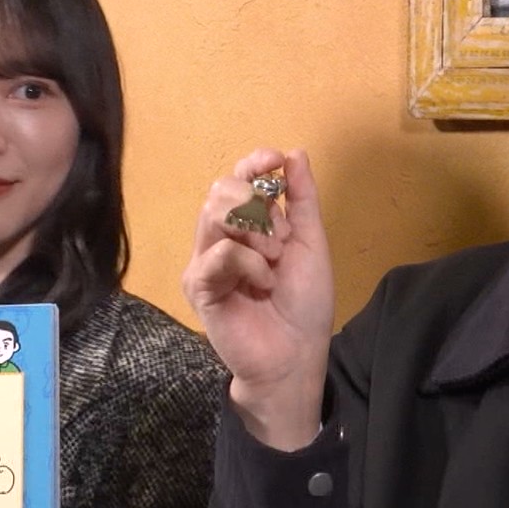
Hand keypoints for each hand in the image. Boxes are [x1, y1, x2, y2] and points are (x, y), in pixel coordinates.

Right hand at [182, 148, 334, 448]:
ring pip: (213, 214)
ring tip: (274, 259)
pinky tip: (263, 282)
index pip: (236, 179)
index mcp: (246, 226)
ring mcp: (205, 261)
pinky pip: (216, 253)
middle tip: (280, 238)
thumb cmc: (303, 304)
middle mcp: (220, 238)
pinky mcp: (198, 285)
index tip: (273, 160)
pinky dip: (247, 262)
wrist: (295, 354)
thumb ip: (301, 200)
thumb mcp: (310, 243)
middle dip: (256, 203)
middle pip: (220, 190)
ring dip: (254, 230)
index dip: (252, 164)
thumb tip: (294, 153)